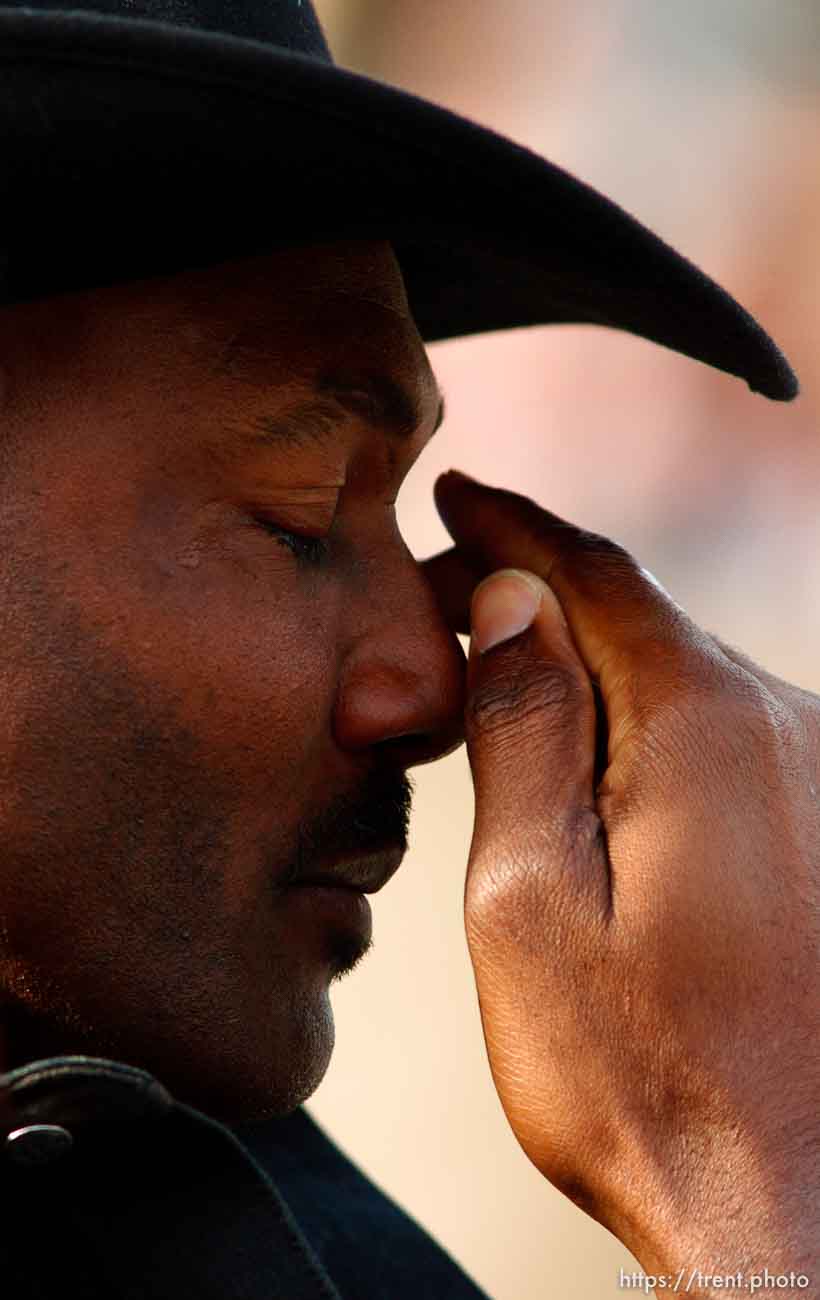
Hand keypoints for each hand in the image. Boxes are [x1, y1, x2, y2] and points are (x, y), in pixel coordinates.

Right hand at [422, 471, 819, 1292]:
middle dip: (542, 589)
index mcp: (702, 727)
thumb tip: (513, 605)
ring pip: (682, 672)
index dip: (515, 527)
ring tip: (506, 668)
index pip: (593, 576)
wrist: (789, 1203)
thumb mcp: (530, 902)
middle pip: (640, 617)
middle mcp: (784, 726)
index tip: (459, 494)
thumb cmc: (641, 1074)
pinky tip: (597, 752)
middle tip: (452, 590)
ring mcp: (817, 775)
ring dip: (592, 657)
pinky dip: (644, 714)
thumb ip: (522, 735)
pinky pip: (722, 730)